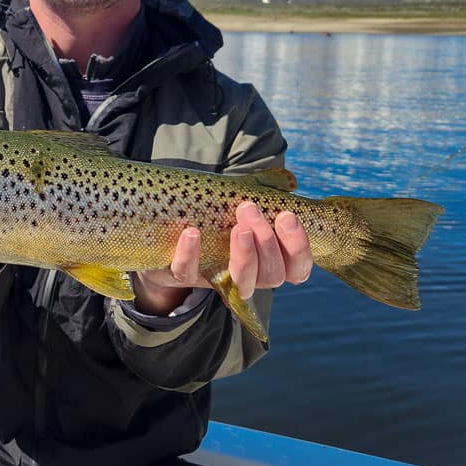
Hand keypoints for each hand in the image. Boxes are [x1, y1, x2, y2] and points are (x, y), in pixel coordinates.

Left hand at [134, 202, 312, 313]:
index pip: (297, 270)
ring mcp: (216, 279)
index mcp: (268, 262)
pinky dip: (190, 254)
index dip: (298, 248)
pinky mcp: (181, 275)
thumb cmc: (215, 216)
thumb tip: (288, 182)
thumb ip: (264, 194)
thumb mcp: (239, 205)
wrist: (167, 232)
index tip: (287, 216)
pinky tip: (192, 233)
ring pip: (242, 283)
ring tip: (238, 227)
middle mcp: (248, 277)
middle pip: (272, 275)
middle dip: (266, 242)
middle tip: (249, 208)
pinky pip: (187, 273)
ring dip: (244, 255)